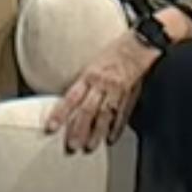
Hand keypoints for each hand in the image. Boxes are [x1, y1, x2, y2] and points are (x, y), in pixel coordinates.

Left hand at [48, 34, 158, 153]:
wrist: (140, 44)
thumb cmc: (114, 50)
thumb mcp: (92, 62)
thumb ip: (83, 80)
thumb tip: (68, 97)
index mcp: (89, 75)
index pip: (71, 98)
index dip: (60, 114)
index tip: (51, 128)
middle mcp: (102, 85)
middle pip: (87, 111)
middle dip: (78, 130)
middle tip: (71, 146)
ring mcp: (117, 92)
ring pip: (104, 116)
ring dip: (96, 133)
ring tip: (89, 147)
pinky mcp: (130, 95)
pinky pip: (122, 114)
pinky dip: (116, 128)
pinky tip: (111, 139)